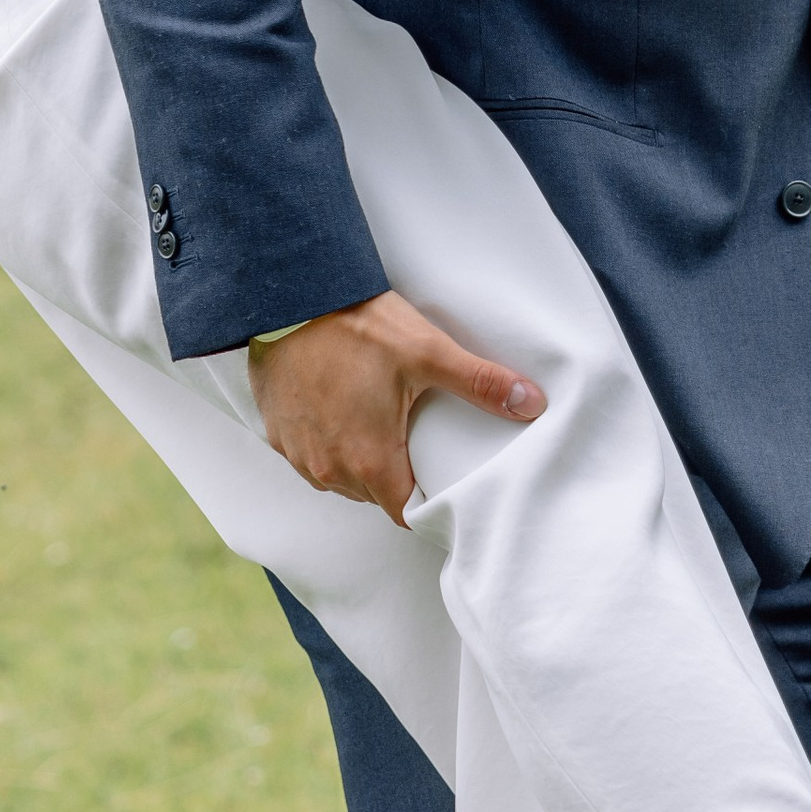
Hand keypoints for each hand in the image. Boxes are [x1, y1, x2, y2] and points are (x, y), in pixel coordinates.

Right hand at [248, 290, 545, 523]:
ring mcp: (300, 455)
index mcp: (370, 460)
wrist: (290, 300)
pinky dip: (328, 444)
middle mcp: (331, 470)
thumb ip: (481, 383)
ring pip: (341, 479)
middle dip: (396, 475)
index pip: (404, 512)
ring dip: (360, 460)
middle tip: (415, 439)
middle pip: (375, 495)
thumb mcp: (427, 351)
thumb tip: (532, 403)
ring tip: (379, 421)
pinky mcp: (278, 436)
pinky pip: (311, 458)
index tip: (439, 477)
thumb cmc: (356, 326)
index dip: (426, 499)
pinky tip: (341, 411)